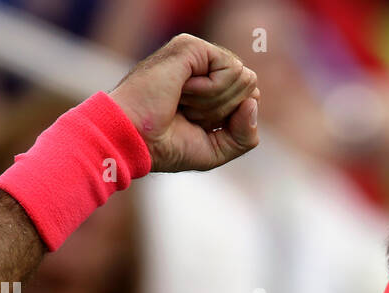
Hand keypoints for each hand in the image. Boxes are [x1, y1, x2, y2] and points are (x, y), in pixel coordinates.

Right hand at [109, 34, 259, 172]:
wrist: (134, 139)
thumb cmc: (167, 146)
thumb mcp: (218, 149)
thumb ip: (245, 135)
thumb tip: (253, 103)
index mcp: (210, 87)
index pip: (251, 98)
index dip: (232, 121)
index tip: (197, 125)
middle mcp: (205, 67)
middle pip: (250, 87)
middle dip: (224, 111)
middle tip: (187, 114)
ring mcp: (198, 54)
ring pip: (243, 78)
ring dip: (214, 103)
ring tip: (181, 102)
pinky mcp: (191, 47)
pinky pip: (230, 70)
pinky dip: (210, 92)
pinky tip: (182, 92)